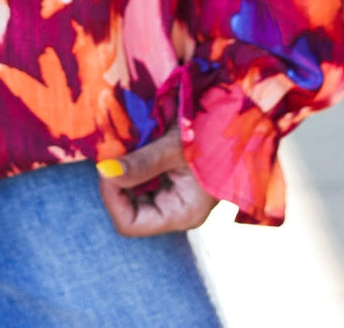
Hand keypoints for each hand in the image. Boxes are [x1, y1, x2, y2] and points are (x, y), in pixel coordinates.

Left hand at [96, 125, 218, 236]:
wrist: (239, 119)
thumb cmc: (215, 135)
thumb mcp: (176, 147)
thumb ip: (142, 162)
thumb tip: (104, 171)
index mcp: (180, 214)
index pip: (129, 223)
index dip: (112, 197)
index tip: (107, 165)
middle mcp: (174, 209)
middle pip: (127, 206)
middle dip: (115, 179)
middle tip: (112, 148)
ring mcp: (172, 193)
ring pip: (131, 188)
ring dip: (122, 166)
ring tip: (124, 141)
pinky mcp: (170, 175)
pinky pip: (140, 173)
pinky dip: (132, 157)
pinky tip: (135, 138)